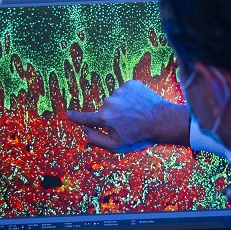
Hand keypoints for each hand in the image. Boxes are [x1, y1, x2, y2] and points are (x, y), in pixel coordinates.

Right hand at [67, 79, 189, 152]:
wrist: (162, 121)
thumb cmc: (140, 136)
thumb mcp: (116, 145)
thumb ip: (96, 139)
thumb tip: (85, 130)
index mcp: (104, 118)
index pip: (86, 118)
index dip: (76, 117)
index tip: (68, 114)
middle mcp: (109, 101)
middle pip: (106, 110)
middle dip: (114, 117)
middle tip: (129, 124)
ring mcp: (121, 91)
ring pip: (116, 100)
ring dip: (123, 106)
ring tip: (137, 115)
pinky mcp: (131, 84)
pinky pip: (126, 91)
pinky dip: (131, 97)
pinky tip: (140, 105)